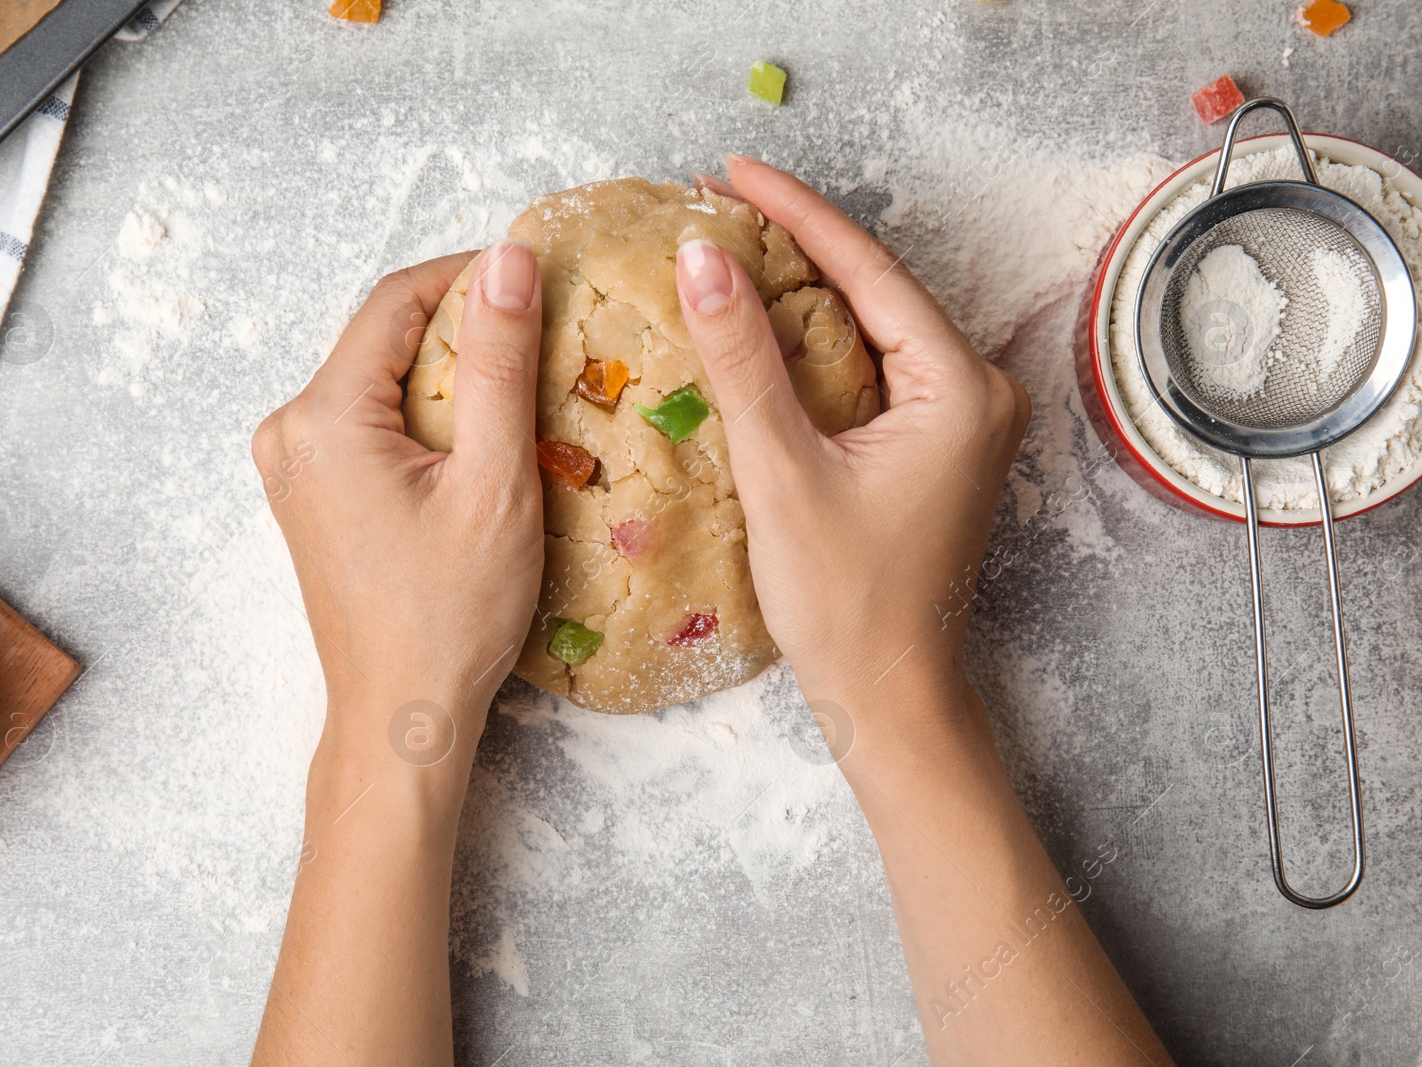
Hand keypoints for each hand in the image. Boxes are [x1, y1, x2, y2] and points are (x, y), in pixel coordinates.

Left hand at [251, 242, 544, 791]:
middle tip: (542, 341)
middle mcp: (290, 431)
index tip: (536, 275)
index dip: (469, 274)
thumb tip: (509, 260)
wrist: (401, 714)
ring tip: (520, 395)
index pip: (396, 299)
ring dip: (448, 376)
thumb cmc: (451, 614)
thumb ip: (499, 362)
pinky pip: (370, 424)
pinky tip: (476, 444)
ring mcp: (293, 465)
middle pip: (384, 338)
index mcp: (323, 418)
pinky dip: (425, 419)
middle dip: (463, 329)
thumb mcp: (494, 481)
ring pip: (380, 380)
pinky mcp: (310, 493)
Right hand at [680, 157, 1029, 719]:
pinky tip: (764, 323)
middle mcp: (978, 390)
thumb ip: (743, 361)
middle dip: (797, 243)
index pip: (868, 271)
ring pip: (872, 326)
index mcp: (960, 387)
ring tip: (730, 247)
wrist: (888, 693)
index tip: (731, 169)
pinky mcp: (938, 442)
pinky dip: (816, 342)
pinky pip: (873, 366)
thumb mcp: (783, 472)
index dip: (795, 213)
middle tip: (717, 201)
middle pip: (876, 289)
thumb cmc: (844, 602)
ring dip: (803, 289)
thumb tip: (704, 257)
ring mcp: (962, 417)